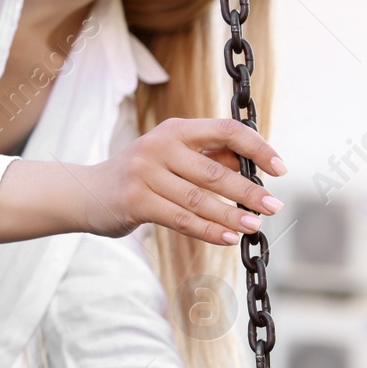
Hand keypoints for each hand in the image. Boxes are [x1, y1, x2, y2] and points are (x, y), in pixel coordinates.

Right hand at [83, 118, 286, 242]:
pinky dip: (208, 230)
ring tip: (255, 227)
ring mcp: (144, 173)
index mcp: (176, 129)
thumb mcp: (173, 158)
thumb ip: (210, 159)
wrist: (86, 192)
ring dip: (232, 215)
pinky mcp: (135, 201)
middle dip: (249, 191)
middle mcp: (159, 146)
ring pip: (199, 199)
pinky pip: (180, 219)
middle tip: (275, 207)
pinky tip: (229, 238)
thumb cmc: (141, 176)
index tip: (280, 168)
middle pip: (215, 170)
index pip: (225, 130)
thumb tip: (255, 168)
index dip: (257, 147)